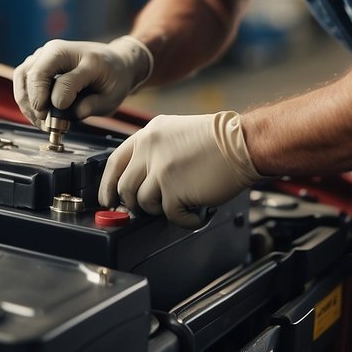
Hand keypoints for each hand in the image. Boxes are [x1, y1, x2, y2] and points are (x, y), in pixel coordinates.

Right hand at [13, 36, 152, 125]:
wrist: (112, 62)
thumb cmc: (112, 80)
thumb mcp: (111, 96)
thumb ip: (91, 105)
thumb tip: (66, 112)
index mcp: (85, 57)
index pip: (65, 81)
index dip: (60, 102)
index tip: (63, 121)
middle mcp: (60, 49)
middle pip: (36, 74)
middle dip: (36, 103)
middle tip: (46, 123)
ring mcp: (45, 53)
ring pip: (22, 75)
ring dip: (26, 102)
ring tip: (40, 121)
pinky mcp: (36, 61)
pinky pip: (21, 78)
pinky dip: (24, 98)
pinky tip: (36, 113)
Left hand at [99, 111, 264, 227]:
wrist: (243, 143)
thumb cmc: (218, 140)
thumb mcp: (176, 133)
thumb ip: (153, 152)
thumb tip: (139, 181)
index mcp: (148, 135)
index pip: (114, 162)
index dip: (107, 185)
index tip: (108, 198)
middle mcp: (150, 150)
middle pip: (124, 187)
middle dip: (133, 203)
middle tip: (146, 209)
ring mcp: (160, 170)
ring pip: (144, 203)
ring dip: (160, 209)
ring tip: (180, 202)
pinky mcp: (174, 190)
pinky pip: (170, 215)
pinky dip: (184, 219)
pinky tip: (195, 212)